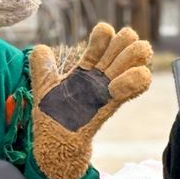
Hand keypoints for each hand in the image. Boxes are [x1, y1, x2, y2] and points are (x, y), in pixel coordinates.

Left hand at [30, 24, 152, 178]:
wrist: (55, 144)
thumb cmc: (52, 116)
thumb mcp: (43, 86)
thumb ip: (42, 65)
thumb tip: (40, 48)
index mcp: (87, 68)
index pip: (105, 39)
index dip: (104, 34)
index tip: (99, 37)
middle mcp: (102, 76)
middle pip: (127, 44)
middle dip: (125, 40)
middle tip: (113, 53)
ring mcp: (110, 89)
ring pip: (139, 60)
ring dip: (134, 56)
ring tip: (116, 71)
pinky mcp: (113, 103)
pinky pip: (137, 85)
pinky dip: (133, 79)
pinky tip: (115, 86)